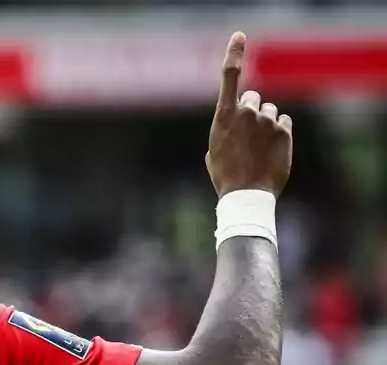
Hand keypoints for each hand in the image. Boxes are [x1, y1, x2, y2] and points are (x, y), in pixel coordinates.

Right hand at [206, 32, 292, 197]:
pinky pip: (283, 122)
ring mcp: (267, 121)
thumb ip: (227, 127)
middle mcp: (246, 112)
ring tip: (257, 149)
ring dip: (265, 125)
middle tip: (246, 136)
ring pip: (270, 112)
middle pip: (253, 98)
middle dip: (251, 111)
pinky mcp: (284, 131)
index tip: (239, 36)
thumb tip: (237, 121)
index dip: (234, 54)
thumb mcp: (215, 149)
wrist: (246, 195)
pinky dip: (278, 133)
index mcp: (223, 116)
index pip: (229, 77)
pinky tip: (270, 151)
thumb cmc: (225, 175)